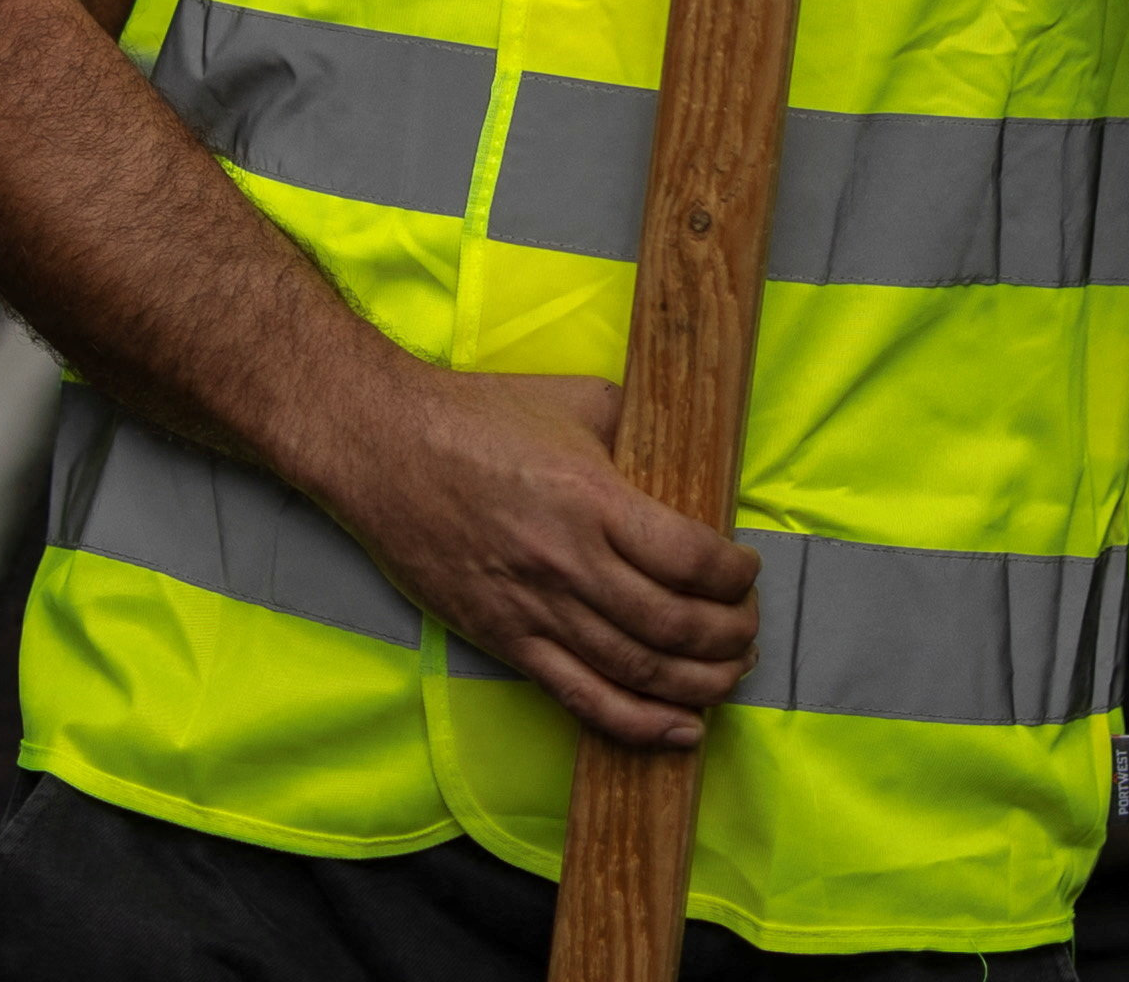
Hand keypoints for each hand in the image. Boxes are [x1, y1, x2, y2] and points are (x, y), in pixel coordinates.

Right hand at [299, 366, 757, 748]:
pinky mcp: (505, 641)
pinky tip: (679, 729)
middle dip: (729, 637)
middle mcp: (569, 564)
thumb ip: (636, 429)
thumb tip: (686, 454)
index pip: (690, 559)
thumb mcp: (575, 399)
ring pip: (637, 671)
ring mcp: (535, 611)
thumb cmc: (477, 415)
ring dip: (698, 685)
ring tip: (728, 677)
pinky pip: (582, 698)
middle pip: (673, 625)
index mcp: (592, 499)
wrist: (382, 447)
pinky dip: (638, 724)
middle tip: (747, 629)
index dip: (734, 576)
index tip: (746, 571)